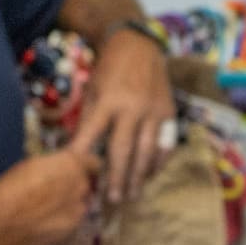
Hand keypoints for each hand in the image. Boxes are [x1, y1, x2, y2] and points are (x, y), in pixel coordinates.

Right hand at [0, 148, 98, 244]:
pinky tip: (45, 223)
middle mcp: (81, 187)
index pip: (93, 162)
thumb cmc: (10, 188)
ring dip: (69, 204)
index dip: (84, 165)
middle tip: (54, 190)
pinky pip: (73, 222)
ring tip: (46, 209)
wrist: (2, 224)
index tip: (75, 169)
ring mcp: (79, 211)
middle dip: (74, 185)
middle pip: (85, 184)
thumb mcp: (31, 164)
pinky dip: (63, 221)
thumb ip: (54, 164)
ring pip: (80, 204)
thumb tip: (60, 165)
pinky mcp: (73, 231)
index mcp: (72, 164)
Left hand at [79, 28, 177, 204]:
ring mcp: (153, 112)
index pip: (93, 135)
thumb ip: (90, 120)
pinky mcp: (169, 112)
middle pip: (123, 151)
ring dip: (139, 177)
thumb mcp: (93, 90)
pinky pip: (165, 144)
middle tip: (112, 200)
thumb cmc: (109, 69)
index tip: (77, 178)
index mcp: (108, 101)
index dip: (84, 157)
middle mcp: (132, 108)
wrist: (138, 44)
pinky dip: (158, 162)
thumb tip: (82, 151)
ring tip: (132, 195)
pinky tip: (150, 175)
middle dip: (117, 178)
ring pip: (147, 152)